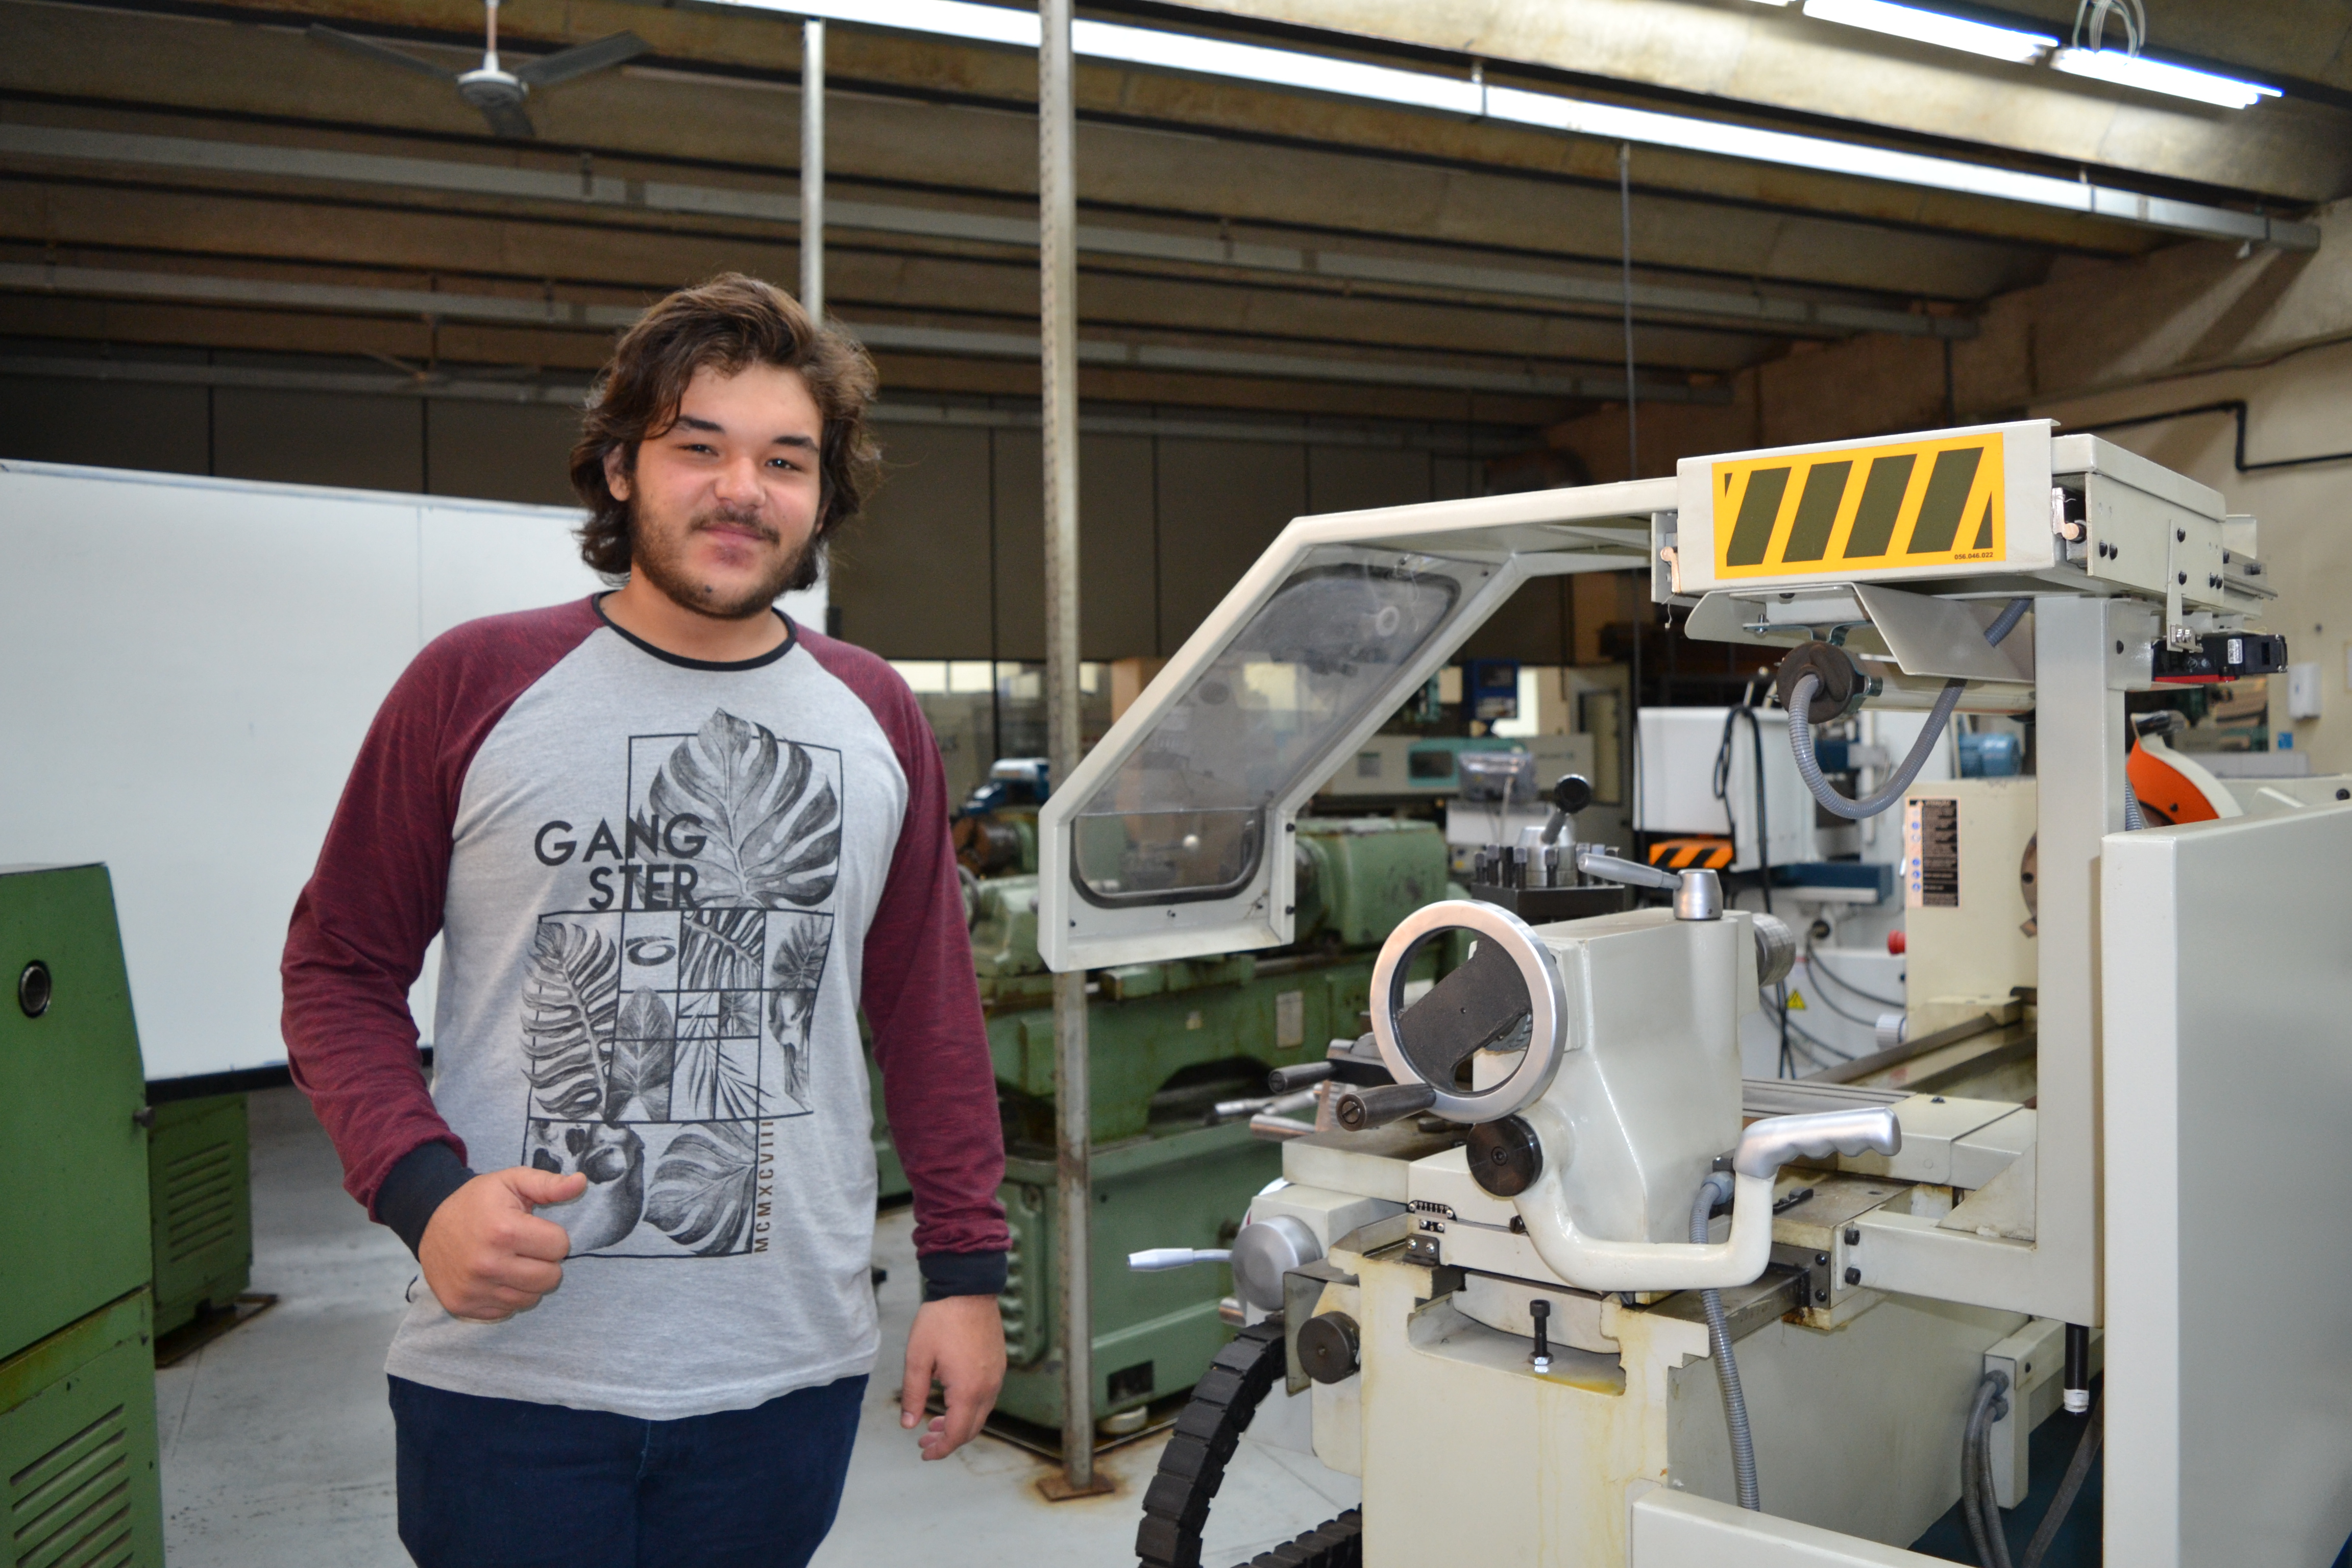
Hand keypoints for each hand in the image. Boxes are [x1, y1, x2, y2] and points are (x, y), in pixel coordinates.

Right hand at [417, 1166, 584, 1321]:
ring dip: (528, 1281)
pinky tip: (495, 1276)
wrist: (428, 1221)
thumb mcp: (512, 1181)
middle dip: (546, 1262)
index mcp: (504, 1231)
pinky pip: (506, 1310)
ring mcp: (473, 1289)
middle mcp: (487, 1264)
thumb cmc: (477, 1201)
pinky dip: (507, 1295)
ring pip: (531, 1298)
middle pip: (550, 1278)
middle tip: (526, 1248)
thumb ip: (548, 1185)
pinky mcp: (462, 1306)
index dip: (552, 1236)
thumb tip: (581, 1182)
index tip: (535, 1229)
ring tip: (511, 1261)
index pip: (559, 1246)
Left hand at [900, 1295, 1006, 1460]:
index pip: (957, 1434)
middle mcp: (988, 1387)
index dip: (940, 1448)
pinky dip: (970, 1407)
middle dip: (948, 1440)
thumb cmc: (941, 1320)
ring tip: (935, 1421)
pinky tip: (952, 1399)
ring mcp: (997, 1376)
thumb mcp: (918, 1358)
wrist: (968, 1288)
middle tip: (925, 1439)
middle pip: (972, 1429)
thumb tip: (908, 1425)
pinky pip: (986, 1397)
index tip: (923, 1452)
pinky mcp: (999, 1364)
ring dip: (959, 1423)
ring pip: (981, 1413)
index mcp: (968, 1390)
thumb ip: (913, 1394)